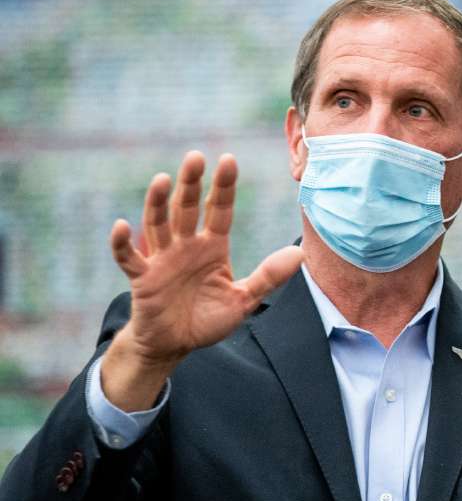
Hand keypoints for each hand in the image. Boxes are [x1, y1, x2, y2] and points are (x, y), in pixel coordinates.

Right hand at [100, 151, 302, 410]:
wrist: (177, 344)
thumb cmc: (208, 319)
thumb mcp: (243, 300)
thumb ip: (268, 277)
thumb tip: (300, 253)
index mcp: (212, 248)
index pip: (219, 211)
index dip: (223, 187)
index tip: (228, 160)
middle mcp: (186, 246)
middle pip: (187, 209)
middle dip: (191, 184)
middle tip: (195, 157)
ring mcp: (162, 259)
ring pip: (158, 224)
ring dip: (158, 202)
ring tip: (164, 179)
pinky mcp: (142, 278)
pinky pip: (129, 257)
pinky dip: (122, 243)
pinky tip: (122, 225)